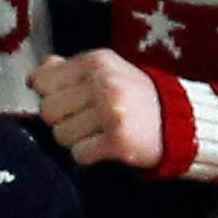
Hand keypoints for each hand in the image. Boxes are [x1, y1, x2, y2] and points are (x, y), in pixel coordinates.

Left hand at [31, 50, 165, 170]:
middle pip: (48, 111)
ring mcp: (111, 112)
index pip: (43, 82)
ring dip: (75, 140)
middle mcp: (103, 83)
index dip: (50, 96)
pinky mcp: (118, 141)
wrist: (180, 121)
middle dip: (62, 121)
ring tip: (97, 134)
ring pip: (61, 135)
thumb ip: (69, 70)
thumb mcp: (107, 71)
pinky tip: (105, 147)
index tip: (68, 102)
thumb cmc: (136, 96)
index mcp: (96, 62)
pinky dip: (88, 155)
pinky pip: (79, 154)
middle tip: (85, 121)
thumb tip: (36, 75)